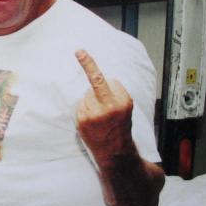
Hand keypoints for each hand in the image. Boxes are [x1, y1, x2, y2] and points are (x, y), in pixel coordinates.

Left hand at [75, 49, 134, 166]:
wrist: (116, 154)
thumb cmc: (120, 127)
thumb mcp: (125, 108)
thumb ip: (114, 94)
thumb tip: (96, 79)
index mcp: (123, 101)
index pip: (107, 79)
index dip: (97, 72)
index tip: (81, 52)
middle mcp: (109, 105)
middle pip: (95, 81)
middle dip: (88, 64)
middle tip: (80, 51)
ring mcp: (94, 113)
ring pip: (86, 95)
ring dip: (90, 101)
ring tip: (99, 117)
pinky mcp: (83, 120)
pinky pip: (80, 106)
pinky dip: (84, 110)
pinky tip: (92, 122)